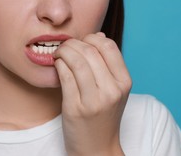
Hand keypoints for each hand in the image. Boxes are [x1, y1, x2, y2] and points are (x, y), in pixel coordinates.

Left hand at [53, 32, 131, 155]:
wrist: (97, 148)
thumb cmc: (103, 115)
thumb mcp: (114, 89)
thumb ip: (108, 63)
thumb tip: (99, 35)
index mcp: (124, 82)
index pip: (108, 46)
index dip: (92, 38)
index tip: (82, 42)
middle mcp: (112, 91)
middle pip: (90, 51)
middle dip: (73, 43)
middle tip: (65, 46)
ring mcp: (94, 101)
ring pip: (76, 61)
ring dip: (63, 51)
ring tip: (59, 54)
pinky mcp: (75, 108)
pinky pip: (64, 75)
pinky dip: (58, 64)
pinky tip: (57, 64)